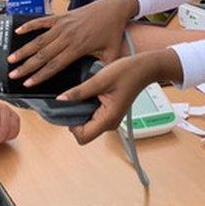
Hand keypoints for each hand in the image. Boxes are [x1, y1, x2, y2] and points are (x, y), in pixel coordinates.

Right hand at [9, 0, 139, 85]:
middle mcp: (67, 36)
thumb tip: (97, 86)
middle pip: (42, 55)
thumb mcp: (112, 54)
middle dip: (26, 66)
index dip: (40, 75)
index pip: (54, 65)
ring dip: (24, 50)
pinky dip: (29, 26)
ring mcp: (63, 25)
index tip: (28, 83)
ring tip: (11, 58)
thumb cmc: (112, 31)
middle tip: (13, 74)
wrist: (113, 8)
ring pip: (39, 40)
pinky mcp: (61, 16)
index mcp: (78, 48)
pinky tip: (18, 32)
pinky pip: (42, 21)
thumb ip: (103, 70)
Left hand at [58, 49, 182, 144]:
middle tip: (76, 98)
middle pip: (84, 132)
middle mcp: (110, 123)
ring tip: (86, 93)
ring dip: (81, 111)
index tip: (70, 108)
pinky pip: (93, 116)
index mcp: (108, 119)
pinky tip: (91, 94)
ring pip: (88, 124)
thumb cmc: (126, 73)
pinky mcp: (110, 113)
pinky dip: (87, 107)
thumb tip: (60, 100)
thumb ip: (78, 92)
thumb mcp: (99, 80)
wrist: (144, 69)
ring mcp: (110, 119)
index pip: (82, 137)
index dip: (72, 125)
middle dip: (76, 118)